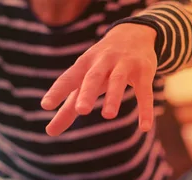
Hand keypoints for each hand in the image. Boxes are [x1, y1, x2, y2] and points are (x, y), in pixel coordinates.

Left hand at [41, 23, 157, 135]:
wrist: (133, 34)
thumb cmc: (101, 66)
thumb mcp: (83, 82)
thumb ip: (67, 109)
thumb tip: (49, 132)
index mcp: (84, 65)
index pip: (68, 78)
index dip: (57, 91)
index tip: (46, 105)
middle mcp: (102, 62)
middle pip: (93, 77)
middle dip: (87, 92)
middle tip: (81, 111)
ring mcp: (124, 65)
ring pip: (118, 80)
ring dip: (113, 96)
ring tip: (108, 116)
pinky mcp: (144, 71)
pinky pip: (144, 91)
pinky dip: (145, 109)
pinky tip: (144, 127)